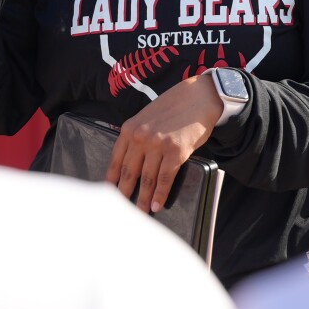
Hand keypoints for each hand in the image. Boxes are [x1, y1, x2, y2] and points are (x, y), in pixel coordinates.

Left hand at [105, 74, 222, 213]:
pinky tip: (157, 205)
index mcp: (129, 129)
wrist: (198, 96)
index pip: (116, 160)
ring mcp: (158, 144)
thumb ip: (137, 136)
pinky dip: (160, 194)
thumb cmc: (174, 107)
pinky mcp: (176, 151)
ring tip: (142, 212)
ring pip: (146, 179)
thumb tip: (132, 162)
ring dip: (144, 199)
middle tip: (121, 210)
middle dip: (124, 194)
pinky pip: (165, 178)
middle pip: (129, 172)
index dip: (112, 180)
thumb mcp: (147, 117)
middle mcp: (140, 136)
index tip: (109, 193)